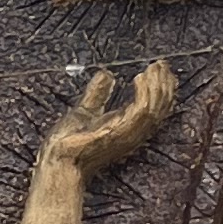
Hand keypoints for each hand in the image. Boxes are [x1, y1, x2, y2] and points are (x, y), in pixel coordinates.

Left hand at [40, 60, 177, 180]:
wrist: (58, 159)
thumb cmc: (69, 144)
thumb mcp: (87, 111)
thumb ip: (98, 94)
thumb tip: (106, 75)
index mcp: (127, 129)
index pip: (153, 109)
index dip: (160, 89)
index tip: (158, 69)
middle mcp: (133, 133)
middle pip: (160, 107)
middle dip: (164, 84)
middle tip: (161, 64)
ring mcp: (129, 133)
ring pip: (155, 107)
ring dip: (157, 85)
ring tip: (154, 67)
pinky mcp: (122, 131)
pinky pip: (143, 109)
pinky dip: (145, 92)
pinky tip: (140, 77)